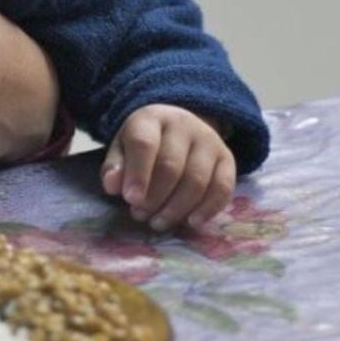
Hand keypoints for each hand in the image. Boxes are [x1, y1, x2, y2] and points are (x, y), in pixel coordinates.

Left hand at [101, 104, 235, 232]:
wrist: (178, 127)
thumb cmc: (146, 143)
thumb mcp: (122, 147)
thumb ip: (115, 166)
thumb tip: (112, 186)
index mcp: (152, 118)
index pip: (145, 144)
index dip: (138, 175)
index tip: (131, 200)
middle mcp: (184, 125)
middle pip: (171, 166)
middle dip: (155, 197)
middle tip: (140, 215)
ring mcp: (209, 141)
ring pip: (197, 180)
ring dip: (177, 208)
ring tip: (158, 222)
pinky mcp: (227, 158)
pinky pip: (223, 187)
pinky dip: (208, 209)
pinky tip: (191, 222)